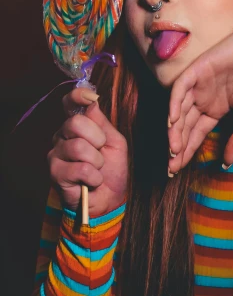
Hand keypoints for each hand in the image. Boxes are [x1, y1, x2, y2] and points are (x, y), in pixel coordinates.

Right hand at [48, 87, 128, 217]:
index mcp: (77, 126)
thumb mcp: (115, 143)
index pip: (70, 104)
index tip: (90, 95)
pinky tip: (92, 181)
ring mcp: (56, 154)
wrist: (109, 200)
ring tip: (97, 170)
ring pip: (78, 147)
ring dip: (97, 162)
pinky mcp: (55, 173)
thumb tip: (92, 102)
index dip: (77, 96)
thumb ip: (103, 123)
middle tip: (101, 153)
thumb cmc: (112, 171)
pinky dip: (94, 177)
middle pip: (75, 123)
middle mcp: (62, 136)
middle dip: (97, 140)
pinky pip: (80, 168)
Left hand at [168, 27, 232, 170]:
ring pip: (179, 111)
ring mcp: (198, 86)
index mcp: (215, 110)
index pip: (195, 134)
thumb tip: (226, 163)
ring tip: (174, 149)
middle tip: (171, 167)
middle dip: (177, 147)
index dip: (187, 151)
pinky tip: (173, 121)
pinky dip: (175, 104)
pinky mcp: (197, 70)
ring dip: (175, 130)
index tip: (178, 170)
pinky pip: (180, 89)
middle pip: (184, 127)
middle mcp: (203, 100)